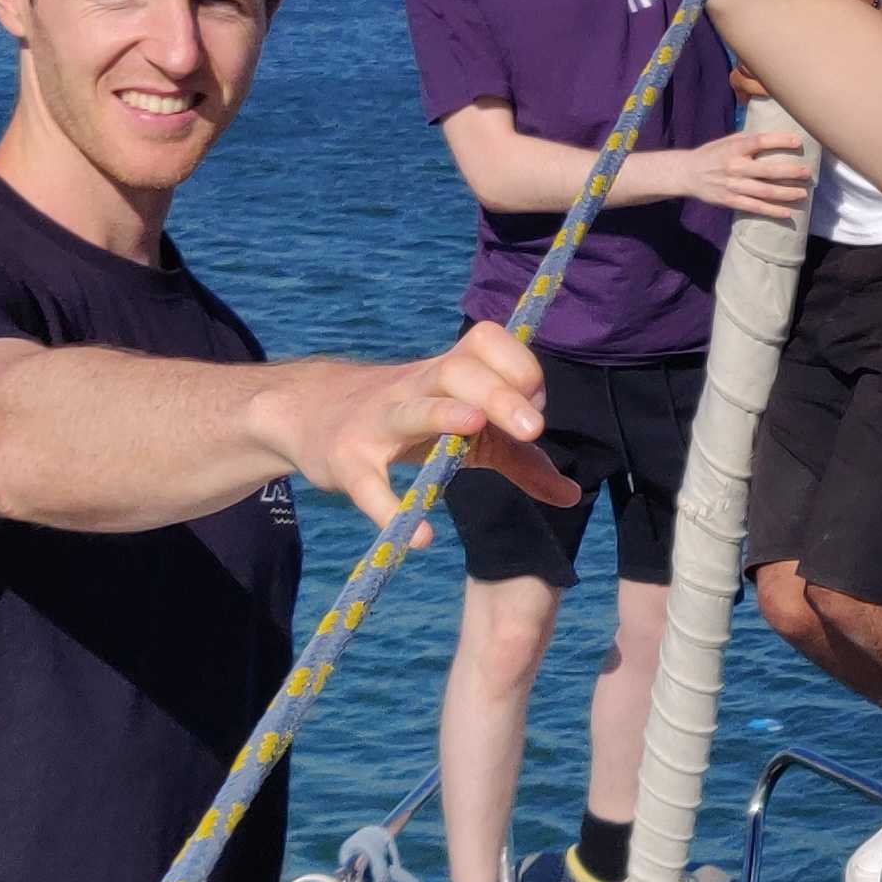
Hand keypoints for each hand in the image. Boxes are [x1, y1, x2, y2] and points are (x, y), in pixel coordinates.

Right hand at [257, 330, 573, 534]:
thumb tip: (571, 494)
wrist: (311, 413)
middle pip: (458, 371)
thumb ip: (518, 460)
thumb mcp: (466, 434)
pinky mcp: (347, 462)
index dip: (518, 366)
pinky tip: (422, 538)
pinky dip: (391, 510)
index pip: (486, 342)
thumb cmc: (410, 425)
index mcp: (448, 373)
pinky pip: (369, 484)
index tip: (536, 404)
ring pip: (411, 409)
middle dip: (499, 394)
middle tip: (534, 429)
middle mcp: (414, 387)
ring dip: (443, 415)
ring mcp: (377, 421)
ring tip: (474, 427)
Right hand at [641, 132, 813, 225]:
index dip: (780, 141)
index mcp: (734, 148)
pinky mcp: (730, 200)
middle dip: (790, 172)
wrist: (687, 174)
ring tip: (803, 194)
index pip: (760, 141)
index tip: (798, 142)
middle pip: (767, 170)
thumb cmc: (712, 154)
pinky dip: (772, 210)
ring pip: (764, 191)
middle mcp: (734, 166)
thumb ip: (748, 139)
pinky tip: (787, 212)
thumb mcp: (726, 141)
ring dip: (786, 193)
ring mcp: (733, 185)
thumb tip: (775, 135)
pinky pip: (755, 207)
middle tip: (807, 173)